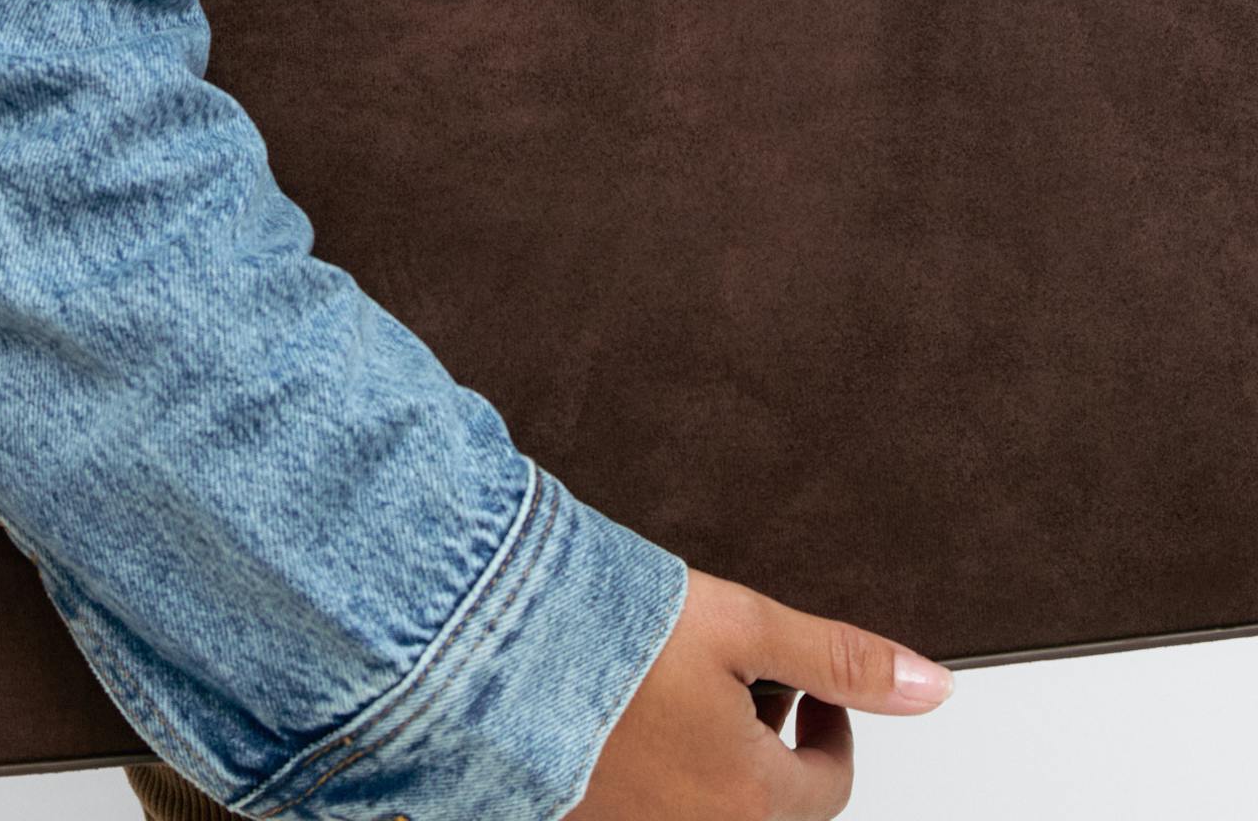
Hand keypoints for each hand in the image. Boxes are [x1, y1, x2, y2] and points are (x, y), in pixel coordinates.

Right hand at [574, 566, 954, 818]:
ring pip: (705, 805)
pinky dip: (654, 765)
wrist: (494, 632)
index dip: (832, 726)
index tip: (812, 685)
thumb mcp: (745, 624)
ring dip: (713, 757)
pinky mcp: (582, 817)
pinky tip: (628, 710)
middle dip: (770, 744)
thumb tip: (932, 687)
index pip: (827, 786)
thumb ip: (840, 659)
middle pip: (765, 804)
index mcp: (746, 797)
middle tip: (748, 678)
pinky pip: (644, 802)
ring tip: (685, 684)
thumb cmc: (612, 630)